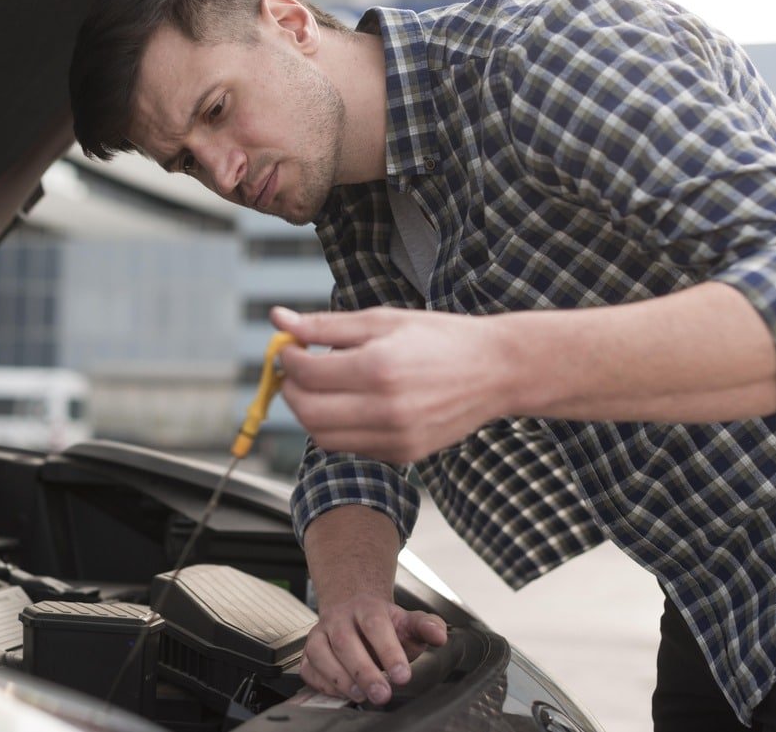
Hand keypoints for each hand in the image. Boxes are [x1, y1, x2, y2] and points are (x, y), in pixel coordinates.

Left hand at [271, 305, 512, 462]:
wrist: (496, 371)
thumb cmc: (441, 338)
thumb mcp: (383, 320)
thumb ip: (327, 325)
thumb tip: (279, 320)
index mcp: (379, 367)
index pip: (307, 373)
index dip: (287, 358)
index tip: (289, 347)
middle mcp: (386, 408)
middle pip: (308, 412)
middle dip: (292, 390)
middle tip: (297, 370)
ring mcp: (395, 437)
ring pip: (324, 437)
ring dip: (311, 412)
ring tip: (324, 387)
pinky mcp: (403, 454)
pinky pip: (351, 447)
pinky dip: (338, 428)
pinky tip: (352, 404)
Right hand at [301, 592, 447, 703]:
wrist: (354, 611)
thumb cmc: (383, 623)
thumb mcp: (408, 621)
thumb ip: (426, 626)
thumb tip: (439, 635)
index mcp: (367, 607)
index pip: (376, 625)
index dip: (388, 651)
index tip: (403, 676)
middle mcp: (339, 618)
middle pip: (346, 641)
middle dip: (364, 671)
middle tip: (382, 694)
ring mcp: (320, 633)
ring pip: (322, 654)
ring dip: (340, 678)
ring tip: (360, 696)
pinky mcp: (309, 652)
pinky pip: (308, 668)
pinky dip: (322, 684)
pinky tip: (342, 693)